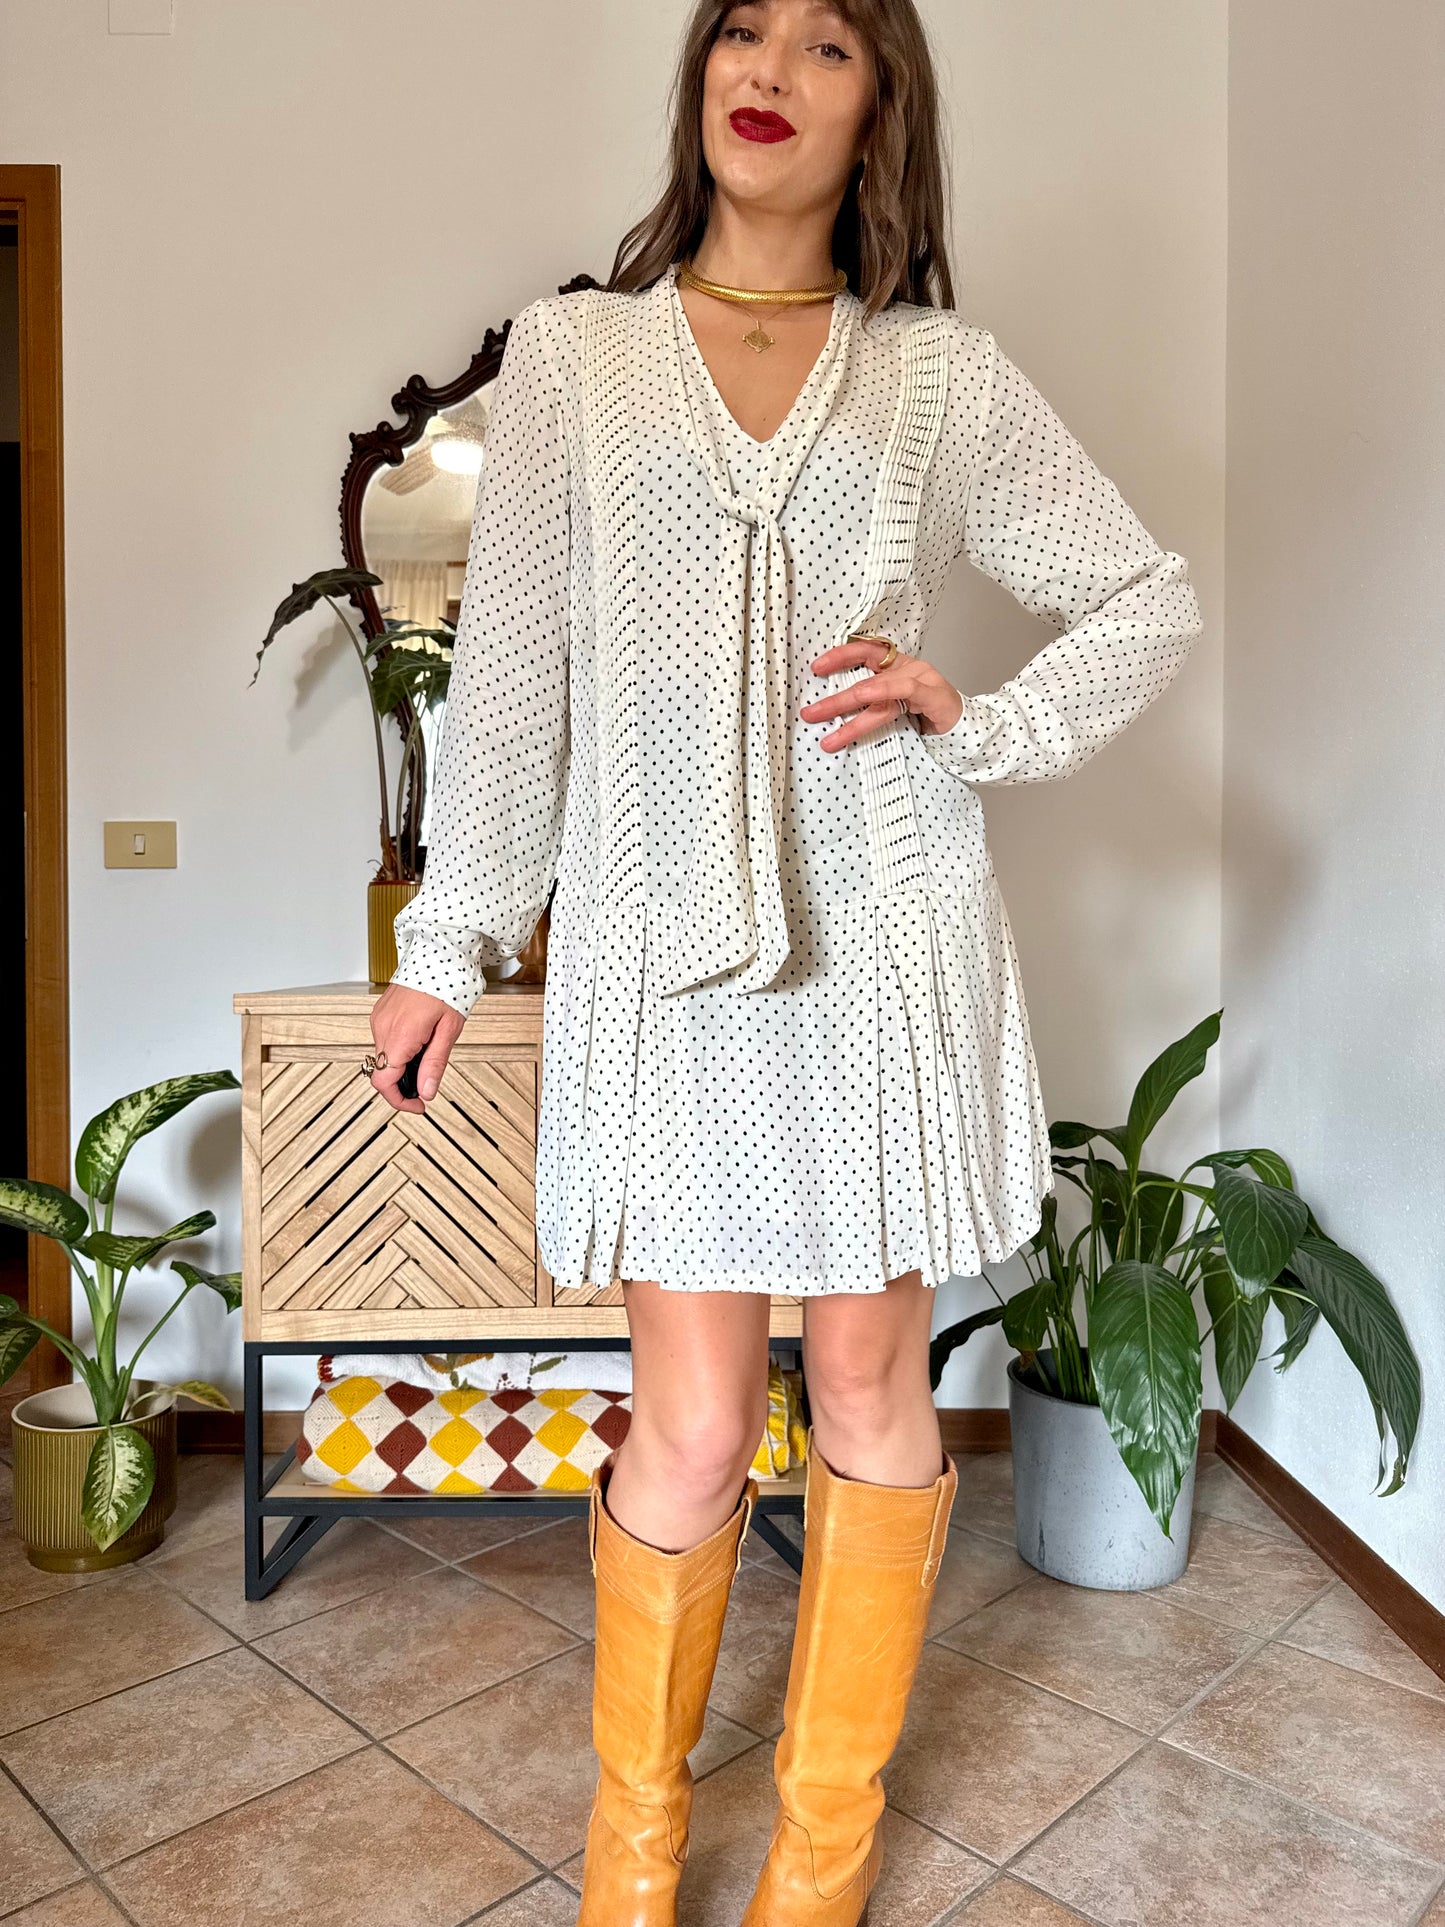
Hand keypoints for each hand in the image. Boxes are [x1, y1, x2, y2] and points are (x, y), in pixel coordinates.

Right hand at [368, 983, 465, 1112]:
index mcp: (399, 1036)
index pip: (384, 1082)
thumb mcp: (449, 1031)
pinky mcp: (380, 1012)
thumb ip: (435, 1064)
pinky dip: (398, 1048)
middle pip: (383, 1071)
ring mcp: (379, 1019)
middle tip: (426, 1083)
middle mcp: (382, 1027)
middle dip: (403, 1083)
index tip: (416, 1105)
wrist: (438, 955)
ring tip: (427, 1053)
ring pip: (383, 1056)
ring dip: (401, 1064)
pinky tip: (418, 1040)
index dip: (399, 1101)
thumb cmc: (447, 986)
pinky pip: (384, 1040)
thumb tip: (426, 1091)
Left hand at [800, 637, 964, 748]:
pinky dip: (884, 692)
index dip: (840, 657)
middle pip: (866, 675)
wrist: (966, 729)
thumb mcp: (896, 708)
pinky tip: (866, 698)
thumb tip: (834, 710)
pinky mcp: (935, 695)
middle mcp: (908, 669)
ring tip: (829, 730)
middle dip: (835, 698)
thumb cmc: (930, 717)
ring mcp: (922, 680)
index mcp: (897, 668)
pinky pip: (906, 690)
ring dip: (850, 708)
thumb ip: (872, 705)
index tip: (816, 668)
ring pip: (880, 690)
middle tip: (810, 713)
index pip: (865, 652)